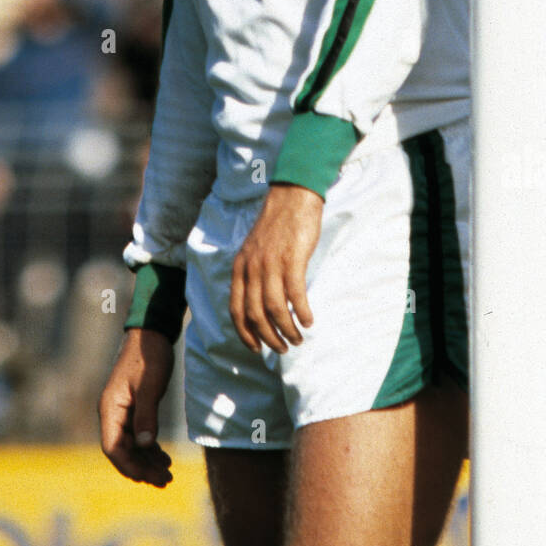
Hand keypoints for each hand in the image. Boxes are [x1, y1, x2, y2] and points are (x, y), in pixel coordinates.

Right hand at [98, 328, 174, 486]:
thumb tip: (146, 445)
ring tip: (168, 474)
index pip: (112, 447)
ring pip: (132, 446)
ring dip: (147, 461)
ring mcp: (122, 412)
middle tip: (166, 481)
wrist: (152, 333)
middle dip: (142, 469)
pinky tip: (164, 457)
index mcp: (110, 408)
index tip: (148, 478)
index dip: (129, 466)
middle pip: (122, 451)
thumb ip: (147, 415)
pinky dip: (150, 449)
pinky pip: (139, 436)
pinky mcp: (134, 409)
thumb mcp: (150, 384)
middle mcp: (112, 413)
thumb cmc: (149, 356)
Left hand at [230, 182, 321, 353]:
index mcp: (240, 267)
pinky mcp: (292, 259)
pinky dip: (302, 311)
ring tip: (298, 338)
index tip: (256, 348)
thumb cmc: (277, 224)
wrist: (292, 196)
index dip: (245, 333)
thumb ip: (254, 273)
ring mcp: (271, 263)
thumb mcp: (254, 250)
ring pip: (274, 308)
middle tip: (282, 348)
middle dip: (269, 337)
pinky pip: (295, 294)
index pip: (236, 309)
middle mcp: (252, 268)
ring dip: (286, 329)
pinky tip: (309, 320)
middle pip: (255, 314)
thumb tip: (260, 303)